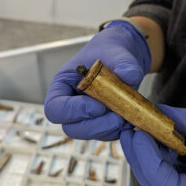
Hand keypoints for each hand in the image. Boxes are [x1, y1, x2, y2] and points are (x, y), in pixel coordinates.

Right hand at [44, 21, 150, 140]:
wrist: (123, 57)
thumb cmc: (111, 51)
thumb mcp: (116, 52)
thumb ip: (124, 63)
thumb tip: (130, 76)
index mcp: (63, 86)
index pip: (55, 109)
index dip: (74, 112)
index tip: (98, 106)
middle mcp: (71, 104)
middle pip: (72, 128)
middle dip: (95, 126)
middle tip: (117, 117)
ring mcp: (86, 115)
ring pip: (91, 133)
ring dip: (109, 129)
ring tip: (127, 116)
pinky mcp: (102, 121)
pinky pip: (106, 134)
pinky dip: (119, 131)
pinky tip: (131, 120)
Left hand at [120, 104, 185, 185]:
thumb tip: (160, 111)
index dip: (149, 161)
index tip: (138, 134)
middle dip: (139, 159)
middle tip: (128, 132)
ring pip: (160, 184)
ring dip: (145, 158)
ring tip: (137, 133)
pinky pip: (169, 177)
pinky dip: (159, 158)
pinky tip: (155, 140)